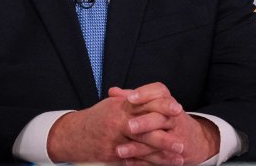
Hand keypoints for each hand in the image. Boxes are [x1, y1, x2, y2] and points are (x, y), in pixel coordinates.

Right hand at [46, 85, 180, 162]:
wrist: (73, 134)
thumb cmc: (98, 117)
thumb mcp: (114, 104)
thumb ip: (134, 100)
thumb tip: (157, 95)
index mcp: (121, 107)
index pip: (145, 104)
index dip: (162, 106)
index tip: (178, 109)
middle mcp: (118, 123)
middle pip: (145, 130)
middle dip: (165, 138)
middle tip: (182, 143)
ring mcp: (115, 141)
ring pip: (142, 149)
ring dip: (161, 156)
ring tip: (179, 159)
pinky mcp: (112, 155)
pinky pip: (133, 162)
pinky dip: (148, 165)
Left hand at [111, 83, 219, 164]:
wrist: (194, 139)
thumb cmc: (167, 119)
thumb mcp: (155, 105)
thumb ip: (134, 98)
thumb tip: (113, 92)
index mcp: (167, 102)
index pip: (159, 92)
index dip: (145, 94)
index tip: (130, 98)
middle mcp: (173, 117)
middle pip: (160, 117)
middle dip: (144, 122)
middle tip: (129, 126)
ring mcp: (175, 137)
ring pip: (157, 141)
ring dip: (138, 147)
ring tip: (120, 150)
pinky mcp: (174, 154)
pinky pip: (157, 159)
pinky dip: (141, 161)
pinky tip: (127, 162)